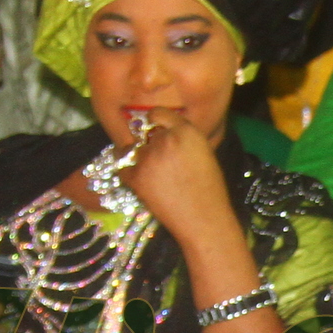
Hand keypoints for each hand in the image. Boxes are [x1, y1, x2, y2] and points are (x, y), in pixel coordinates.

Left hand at [107, 110, 247, 261]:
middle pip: (144, 133)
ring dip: (137, 159)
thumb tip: (162, 133)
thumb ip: (183, 139)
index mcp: (187, 131)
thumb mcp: (203, 154)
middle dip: (149, 144)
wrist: (204, 220)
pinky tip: (142, 183)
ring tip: (153, 176)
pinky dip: (128, 174)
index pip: (158, 113)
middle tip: (159, 162)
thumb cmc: (209, 191)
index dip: (154, 123)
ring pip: (131, 149)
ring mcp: (149, 156)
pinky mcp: (136, 175)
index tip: (154, 131)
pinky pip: (122, 167)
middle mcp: (166, 138)